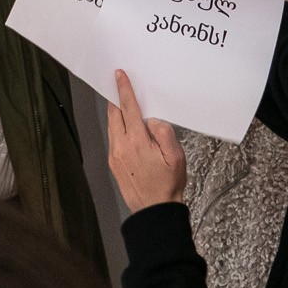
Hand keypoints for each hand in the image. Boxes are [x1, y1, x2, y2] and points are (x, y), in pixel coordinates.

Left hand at [107, 70, 185, 209]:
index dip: (124, 90)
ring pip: (111, 126)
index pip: (128, 108)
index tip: (119, 76)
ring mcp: (115, 156)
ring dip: (115, 112)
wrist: (154, 211)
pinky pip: (112, 138)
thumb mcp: (176, 157)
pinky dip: (116, 126)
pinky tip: (124, 126)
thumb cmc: (168, 184)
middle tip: (118, 84)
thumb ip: (165, 133)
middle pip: (114, 114)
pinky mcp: (113, 164)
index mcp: (137, 142)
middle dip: (116, 98)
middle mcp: (121, 147)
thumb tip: (153, 120)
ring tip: (122, 103)